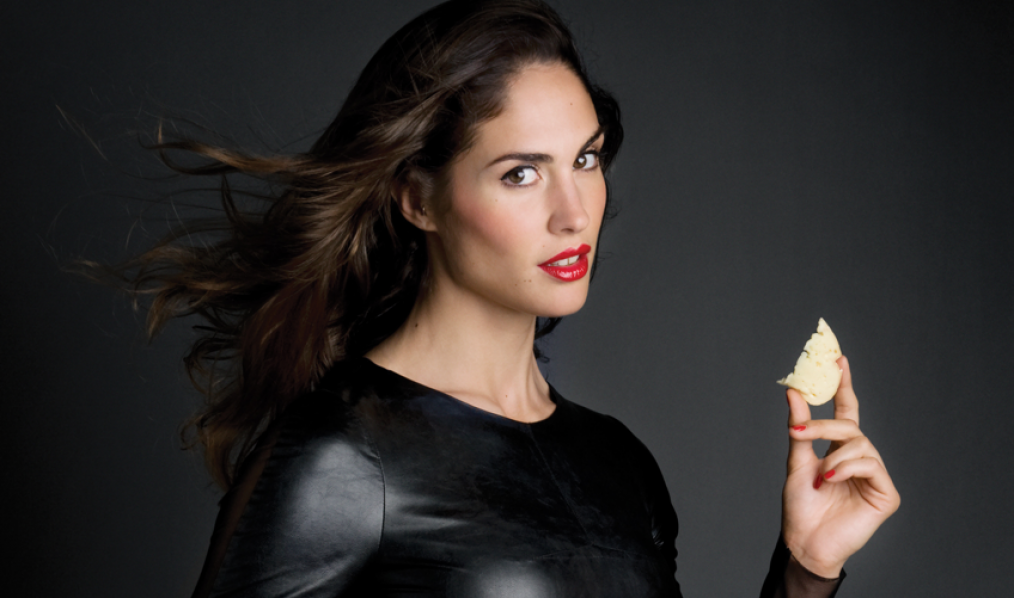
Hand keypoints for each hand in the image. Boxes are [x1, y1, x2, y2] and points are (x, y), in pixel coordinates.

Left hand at [781, 355, 900, 577]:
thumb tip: (793, 390)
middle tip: (799, 431)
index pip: (847, 410)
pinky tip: (830, 479)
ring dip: (834, 455)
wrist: (805, 541)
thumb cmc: (800, 507)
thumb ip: (800, 428)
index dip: (844, 385)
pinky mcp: (886, 494)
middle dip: (824, 426)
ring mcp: (875, 476)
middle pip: (850, 426)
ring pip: (861, 445)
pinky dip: (847, 468)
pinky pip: (871, 466)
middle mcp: (861, 458)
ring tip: (819, 475)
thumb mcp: (796, 462)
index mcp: (840, 449)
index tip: (838, 358)